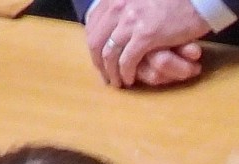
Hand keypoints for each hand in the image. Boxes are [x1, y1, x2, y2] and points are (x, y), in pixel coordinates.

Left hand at [82, 0, 210, 88]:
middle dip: (98, 61)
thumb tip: (119, 18)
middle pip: (96, 40)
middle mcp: (117, 7)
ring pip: (109, 53)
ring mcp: (130, 22)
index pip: (92, 23)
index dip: (94, 43)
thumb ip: (127, 5)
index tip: (98, 56)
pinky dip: (126, 72)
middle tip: (105, 74)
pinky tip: (129, 79)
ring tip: (116, 81)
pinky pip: (128, 59)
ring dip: (110, 71)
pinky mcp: (146, 35)